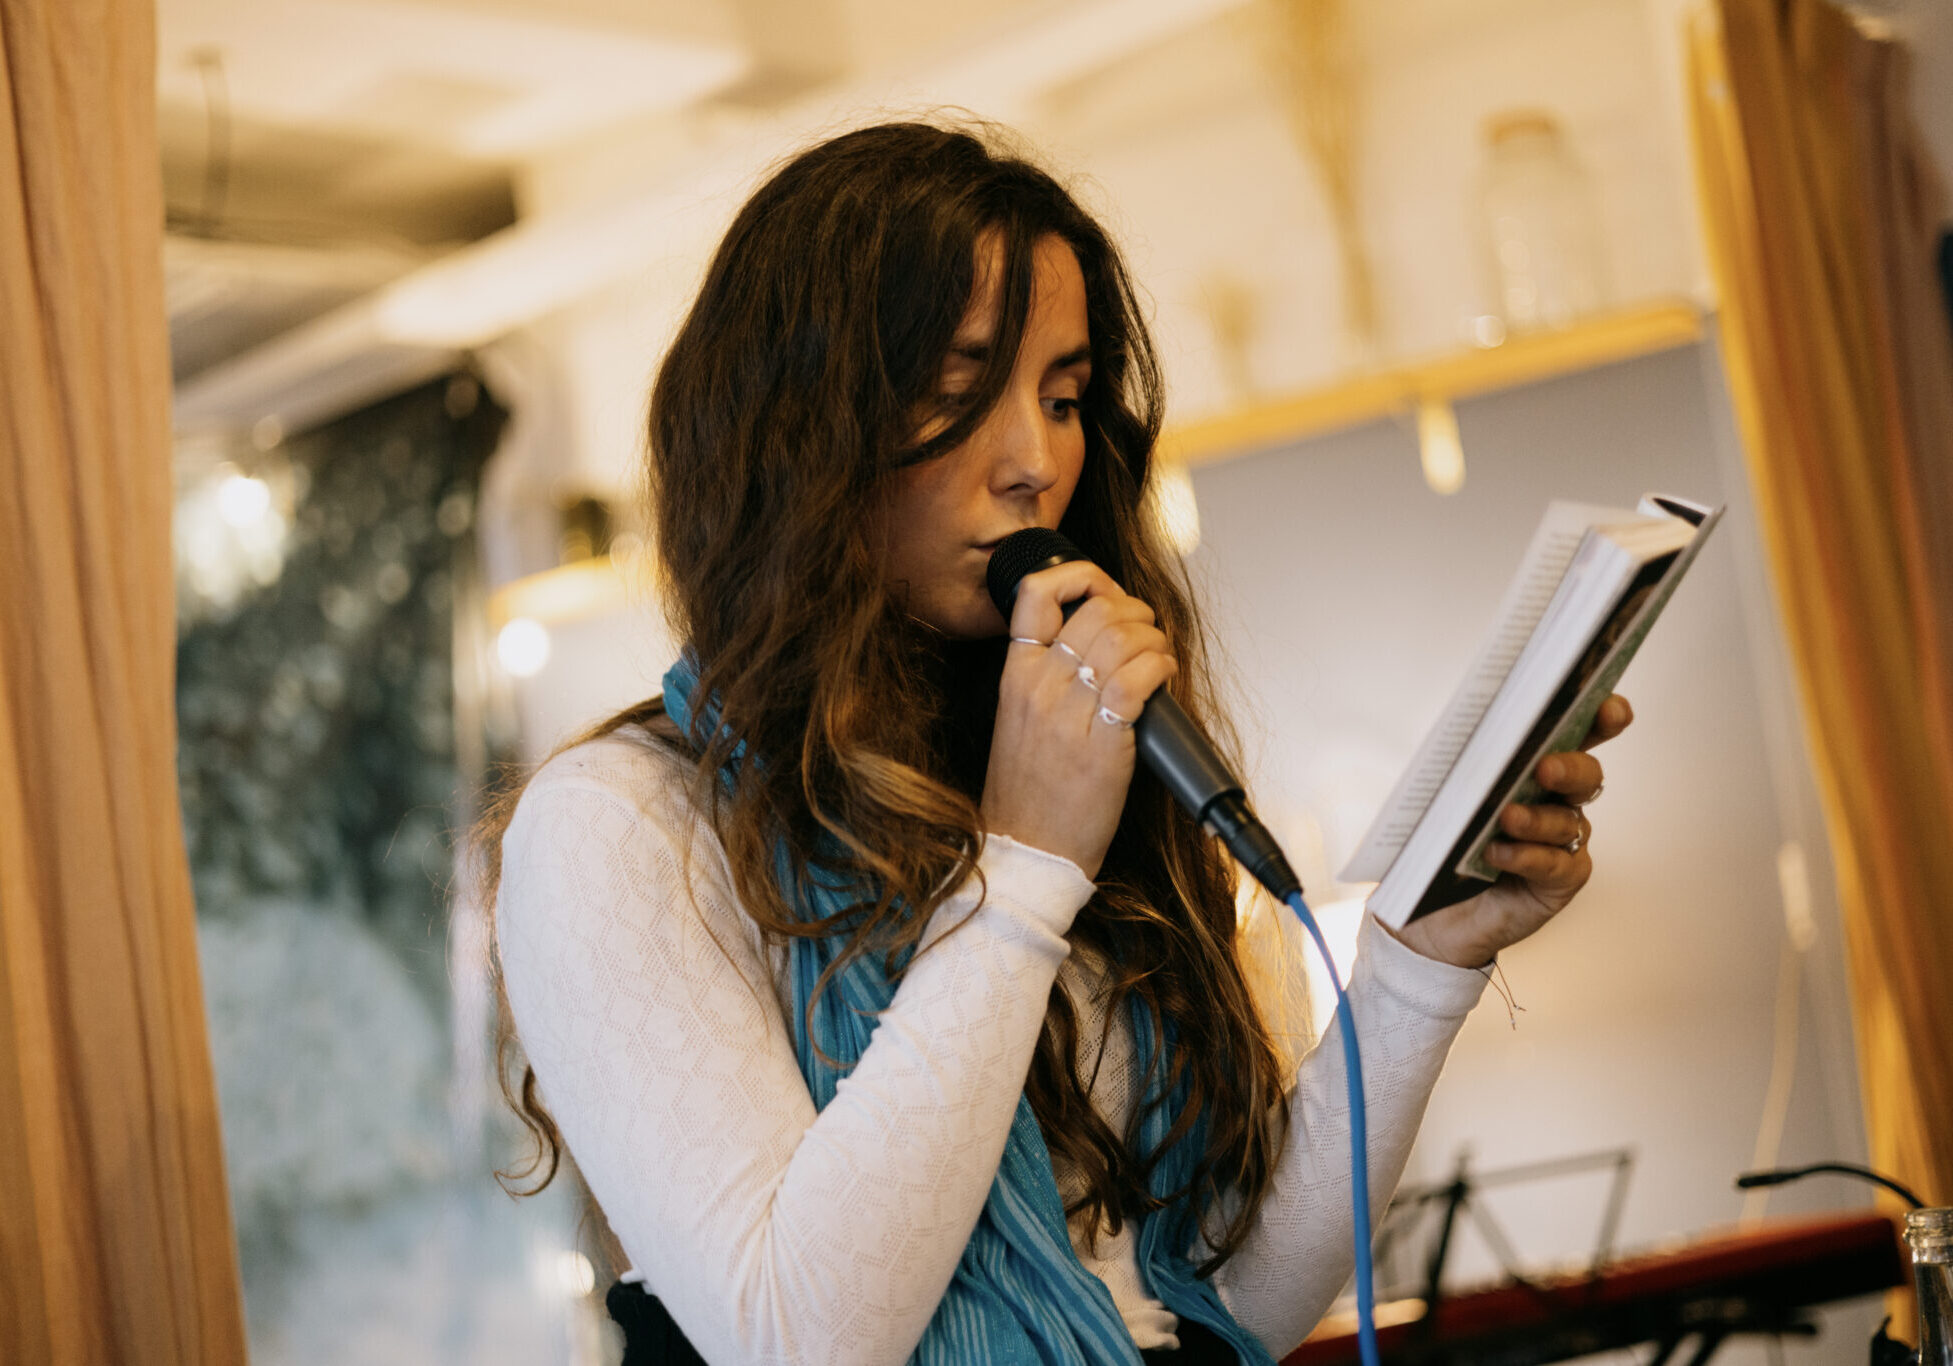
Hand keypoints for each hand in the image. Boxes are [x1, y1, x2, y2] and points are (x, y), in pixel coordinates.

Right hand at [981, 561, 1174, 880]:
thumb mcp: (1019, 720)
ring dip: (1154, 639)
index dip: (1080, 577)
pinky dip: (1161, 667)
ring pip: (1122, 639)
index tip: (1104, 591)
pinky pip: (1139, 679)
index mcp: (1015, 674)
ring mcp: (1068, 713)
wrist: (1028, 849)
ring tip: (1158, 658)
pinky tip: (1164, 678)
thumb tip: (1095, 642)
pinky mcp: (1103, 742)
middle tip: (1146, 631)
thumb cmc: (1029, 793)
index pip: (1035, 593)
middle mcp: (1039, 685)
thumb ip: (1044, 676)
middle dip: (1134, 611)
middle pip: (1095, 610)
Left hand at [1389, 695, 1633, 968]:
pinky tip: (1499, 853)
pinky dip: (1528, 856)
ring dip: (1537, 818)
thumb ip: (1463, 763)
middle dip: (1570, 767)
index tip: (1608, 709)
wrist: (1433, 911)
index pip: (1579, 733)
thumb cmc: (1442, 841)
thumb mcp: (1446, 793)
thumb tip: (1460, 729)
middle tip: (1545, 767)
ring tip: (1506, 817)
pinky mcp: (1561, 879)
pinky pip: (1554, 864)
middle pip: (1585, 774)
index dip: (1602, 718)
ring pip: (1565, 821)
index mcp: (1538, 764)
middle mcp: (1560, 798)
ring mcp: (1565, 840)